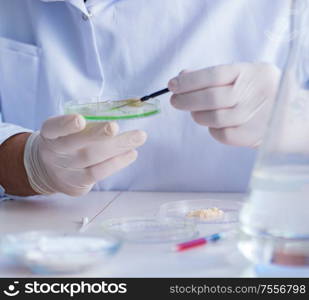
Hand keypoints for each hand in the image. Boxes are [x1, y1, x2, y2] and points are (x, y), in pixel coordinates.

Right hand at [24, 115, 146, 195]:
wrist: (48, 171)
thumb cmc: (66, 142)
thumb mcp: (67, 131)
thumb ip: (87, 125)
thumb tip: (123, 114)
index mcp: (50, 134)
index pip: (54, 128)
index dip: (65, 124)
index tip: (79, 120)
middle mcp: (55, 153)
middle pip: (77, 143)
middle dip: (98, 134)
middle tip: (115, 126)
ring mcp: (66, 171)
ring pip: (92, 158)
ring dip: (118, 147)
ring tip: (139, 137)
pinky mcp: (77, 184)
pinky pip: (99, 173)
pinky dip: (117, 163)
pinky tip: (132, 153)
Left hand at [168, 63, 280, 146]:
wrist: (293, 118)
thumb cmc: (260, 94)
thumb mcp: (245, 76)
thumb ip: (215, 76)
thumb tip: (182, 77)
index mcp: (253, 72)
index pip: (213, 75)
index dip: (188, 81)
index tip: (172, 85)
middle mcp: (256, 93)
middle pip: (211, 98)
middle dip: (186, 100)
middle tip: (175, 101)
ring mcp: (255, 117)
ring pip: (213, 118)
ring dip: (197, 115)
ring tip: (195, 112)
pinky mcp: (252, 136)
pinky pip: (221, 134)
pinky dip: (212, 129)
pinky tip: (214, 123)